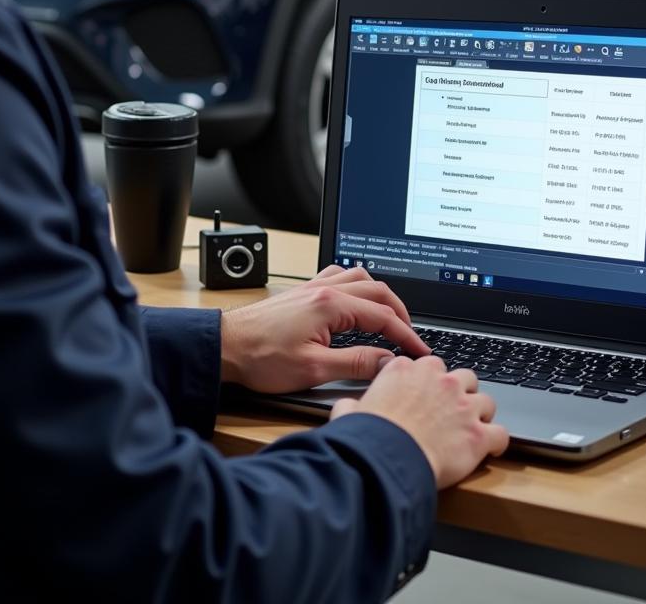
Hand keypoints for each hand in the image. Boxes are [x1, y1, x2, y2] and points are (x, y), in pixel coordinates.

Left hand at [219, 265, 429, 393]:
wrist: (225, 346)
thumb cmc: (261, 358)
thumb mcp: (314, 369)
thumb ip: (356, 362)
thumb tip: (387, 361)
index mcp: (330, 305)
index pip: (383, 316)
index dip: (407, 336)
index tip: (420, 352)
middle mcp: (323, 289)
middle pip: (377, 290)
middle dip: (400, 312)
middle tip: (410, 336)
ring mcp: (311, 288)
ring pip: (359, 278)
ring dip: (379, 295)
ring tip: (389, 318)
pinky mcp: (301, 293)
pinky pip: (338, 277)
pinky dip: (355, 287)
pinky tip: (354, 301)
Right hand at [332, 356, 507, 486]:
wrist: (387, 458)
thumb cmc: (368, 436)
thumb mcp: (350, 412)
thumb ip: (351, 404)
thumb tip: (345, 407)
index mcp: (407, 370)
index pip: (427, 365)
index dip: (427, 381)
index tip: (425, 393)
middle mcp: (439, 380)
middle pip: (462, 376)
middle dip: (460, 391)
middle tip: (451, 409)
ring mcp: (462, 406)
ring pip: (486, 400)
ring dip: (481, 413)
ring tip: (473, 427)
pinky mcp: (478, 434)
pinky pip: (501, 433)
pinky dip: (498, 442)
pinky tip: (493, 449)